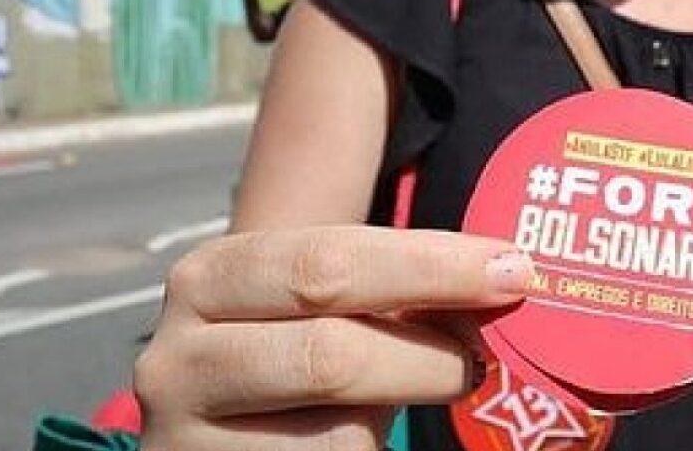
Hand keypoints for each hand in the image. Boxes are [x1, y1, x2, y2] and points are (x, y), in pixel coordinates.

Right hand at [136, 226, 532, 449]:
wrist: (214, 439)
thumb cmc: (287, 360)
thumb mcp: (321, 311)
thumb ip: (392, 294)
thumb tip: (503, 281)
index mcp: (212, 279)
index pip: (330, 260)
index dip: (431, 267)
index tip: (513, 270)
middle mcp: (179, 357)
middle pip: (331, 354)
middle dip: (429, 356)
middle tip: (484, 359)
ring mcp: (184, 438)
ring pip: (335, 436)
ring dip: (396, 420)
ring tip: (418, 398)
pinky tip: (366, 439)